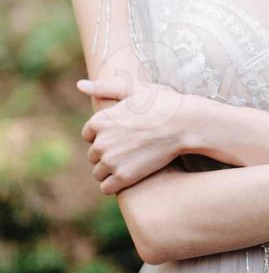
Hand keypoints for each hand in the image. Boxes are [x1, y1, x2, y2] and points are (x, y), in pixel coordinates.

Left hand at [76, 76, 186, 193]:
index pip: (88, 134)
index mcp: (100, 120)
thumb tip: (80, 84)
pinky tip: (130, 174)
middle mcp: (101, 141)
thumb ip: (104, 88)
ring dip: (110, 169)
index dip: (104, 134)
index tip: (122, 133)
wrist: (184, 123)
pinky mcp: (124, 177)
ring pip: (99, 172)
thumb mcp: (134, 89)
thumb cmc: (162, 102)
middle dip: (107, 152)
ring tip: (131, 160)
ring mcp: (112, 161)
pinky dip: (115, 184)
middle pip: (93, 154)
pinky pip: (106, 188)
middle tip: (130, 146)